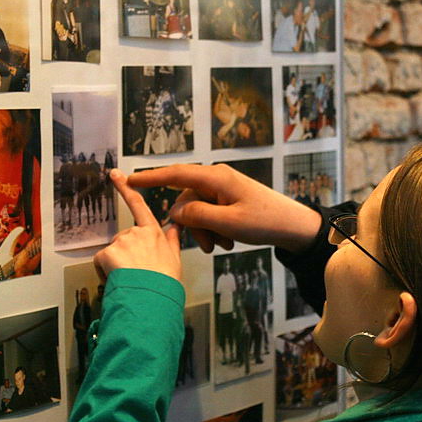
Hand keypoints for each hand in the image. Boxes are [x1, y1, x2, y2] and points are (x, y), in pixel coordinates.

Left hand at [93, 169, 181, 280]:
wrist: (153, 300)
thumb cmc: (165, 284)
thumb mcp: (176, 259)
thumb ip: (173, 240)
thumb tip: (176, 226)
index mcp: (154, 233)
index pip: (138, 205)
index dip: (126, 188)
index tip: (115, 174)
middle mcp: (137, 233)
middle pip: (123, 239)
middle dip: (125, 255)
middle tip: (136, 272)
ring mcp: (122, 242)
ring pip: (112, 252)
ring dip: (116, 265)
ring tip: (130, 279)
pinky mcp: (108, 253)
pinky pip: (101, 262)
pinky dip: (105, 272)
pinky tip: (118, 280)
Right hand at [126, 164, 321, 253]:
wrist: (295, 226)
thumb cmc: (265, 222)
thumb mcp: (228, 223)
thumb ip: (197, 216)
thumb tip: (175, 212)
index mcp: (216, 178)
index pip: (174, 174)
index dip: (149, 178)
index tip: (127, 179)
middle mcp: (217, 179)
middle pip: (186, 200)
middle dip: (192, 225)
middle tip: (209, 247)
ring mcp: (224, 188)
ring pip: (197, 210)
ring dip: (205, 231)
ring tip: (222, 247)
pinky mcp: (230, 199)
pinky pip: (209, 213)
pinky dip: (214, 229)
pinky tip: (228, 242)